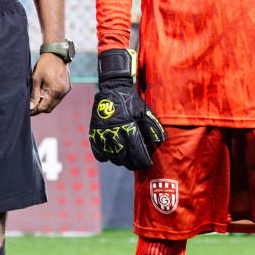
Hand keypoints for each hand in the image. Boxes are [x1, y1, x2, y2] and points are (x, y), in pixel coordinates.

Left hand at [29, 53, 70, 115]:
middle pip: (50, 107)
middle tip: (30, 107)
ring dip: (45, 104)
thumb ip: (34, 94)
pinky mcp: (67, 88)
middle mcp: (63, 92)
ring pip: (54, 104)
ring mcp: (66, 90)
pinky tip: (44, 95)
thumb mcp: (36, 79)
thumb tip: (31, 107)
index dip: (35, 110)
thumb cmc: (44, 65)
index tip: (27, 111)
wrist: (56, 55)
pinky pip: (58, 98)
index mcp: (55, 91)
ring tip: (36, 100)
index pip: (44, 107)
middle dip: (40, 109)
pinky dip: (51, 99)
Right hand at [88, 49, 165, 169]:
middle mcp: (114, 130)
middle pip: (122, 155)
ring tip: (124, 161)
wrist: (112, 88)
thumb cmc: (130, 100)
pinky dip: (102, 156)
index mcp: (128, 125)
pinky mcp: (94, 130)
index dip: (142, 160)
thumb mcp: (144, 110)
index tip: (146, 164)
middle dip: (131, 163)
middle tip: (136, 166)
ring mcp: (102, 131)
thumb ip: (152, 126)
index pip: (136, 149)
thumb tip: (160, 140)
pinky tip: (109, 157)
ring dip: (118, 160)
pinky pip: (96, 149)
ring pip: (110, 154)